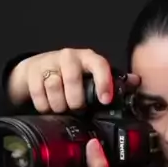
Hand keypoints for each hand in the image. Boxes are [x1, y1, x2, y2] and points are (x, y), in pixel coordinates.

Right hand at [7, 47, 139, 109]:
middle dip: (75, 101)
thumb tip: (135, 81)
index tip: (104, 100)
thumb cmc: (71, 76)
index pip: (99, 65)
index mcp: (88, 58)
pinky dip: (43, 105)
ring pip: (54, 87)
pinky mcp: (32, 71)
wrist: (38, 70)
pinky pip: (38, 92)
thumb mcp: (92, 77)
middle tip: (77, 110)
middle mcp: (69, 56)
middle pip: (72, 79)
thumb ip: (113, 80)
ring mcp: (49, 62)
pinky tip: (47, 108)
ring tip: (61, 109)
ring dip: (58, 105)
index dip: (103, 82)